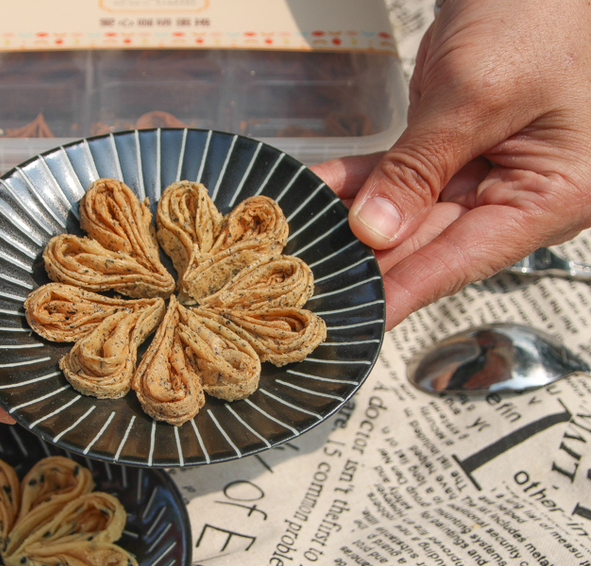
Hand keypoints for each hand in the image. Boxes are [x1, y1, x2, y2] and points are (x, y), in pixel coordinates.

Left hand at [311, 0, 590, 328]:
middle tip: (317, 288)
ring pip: (408, 211)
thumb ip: (420, 168)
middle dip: (372, 262)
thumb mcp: (477, 95)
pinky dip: (359, 181)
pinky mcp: (449, 150)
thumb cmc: (532, 17)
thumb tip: (375, 232)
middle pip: (433, 242)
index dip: (408, 291)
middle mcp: (520, 192)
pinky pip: (398, 174)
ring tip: (304, 246)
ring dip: (354, 222)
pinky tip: (316, 193)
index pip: (467, 259)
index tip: (361, 321)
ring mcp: (483, 172)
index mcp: (553, 194)